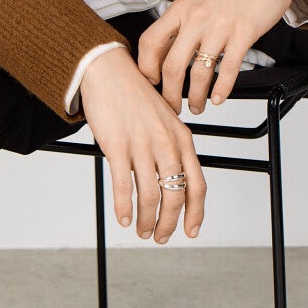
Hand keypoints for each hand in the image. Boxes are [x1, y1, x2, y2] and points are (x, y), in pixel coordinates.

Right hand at [78, 46, 206, 242]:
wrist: (109, 71)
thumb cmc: (135, 97)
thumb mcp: (165, 120)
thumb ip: (173, 148)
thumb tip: (174, 181)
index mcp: (182, 138)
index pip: (198, 184)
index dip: (196, 213)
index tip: (191, 231)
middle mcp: (167, 143)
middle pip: (176, 195)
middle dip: (168, 223)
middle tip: (159, 236)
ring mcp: (142, 144)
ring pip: (150, 195)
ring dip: (146, 219)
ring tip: (141, 230)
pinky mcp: (117, 145)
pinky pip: (123, 185)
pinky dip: (124, 208)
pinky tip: (124, 219)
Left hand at [136, 0, 305, 113]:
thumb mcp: (196, 4)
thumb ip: (179, 26)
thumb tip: (162, 56)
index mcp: (180, 10)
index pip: (150, 42)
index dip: (146, 68)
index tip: (151, 83)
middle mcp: (196, 18)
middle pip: (172, 65)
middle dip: (170, 94)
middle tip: (172, 107)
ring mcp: (220, 26)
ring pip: (200, 72)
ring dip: (196, 97)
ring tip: (197, 107)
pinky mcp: (243, 33)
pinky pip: (228, 69)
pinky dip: (221, 89)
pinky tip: (219, 98)